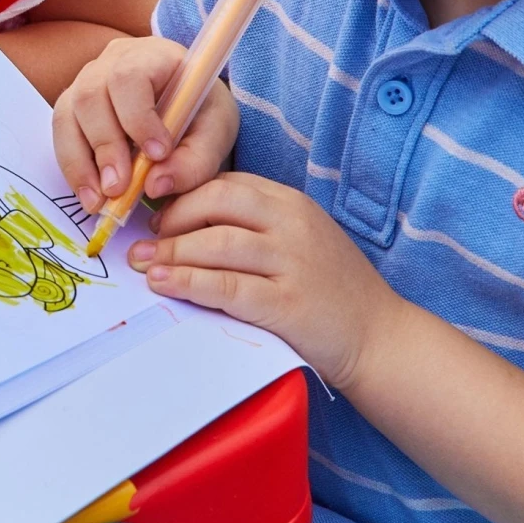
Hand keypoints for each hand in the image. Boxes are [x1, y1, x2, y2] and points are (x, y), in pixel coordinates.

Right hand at [52, 36, 238, 214]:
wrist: (188, 107)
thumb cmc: (201, 113)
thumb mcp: (216, 133)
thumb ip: (194, 160)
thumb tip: (155, 186)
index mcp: (153, 55)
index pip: (130, 76)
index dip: (137, 116)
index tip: (157, 154)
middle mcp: (112, 61)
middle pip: (91, 94)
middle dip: (105, 146)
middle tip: (119, 189)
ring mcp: (87, 81)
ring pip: (68, 114)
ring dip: (80, 162)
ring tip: (99, 201)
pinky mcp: (74, 105)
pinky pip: (62, 132)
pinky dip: (73, 166)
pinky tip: (90, 195)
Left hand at [127, 172, 399, 389]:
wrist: (381, 339)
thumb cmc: (332, 291)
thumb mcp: (299, 240)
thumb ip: (256, 226)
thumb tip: (189, 225)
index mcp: (292, 203)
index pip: (227, 184)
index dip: (185, 196)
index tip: (158, 215)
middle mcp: (292, 224)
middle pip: (217, 202)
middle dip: (172, 217)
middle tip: (145, 239)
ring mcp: (291, 263)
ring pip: (216, 244)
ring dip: (170, 252)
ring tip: (142, 262)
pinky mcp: (287, 304)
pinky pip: (226, 287)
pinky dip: (187, 282)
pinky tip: (163, 283)